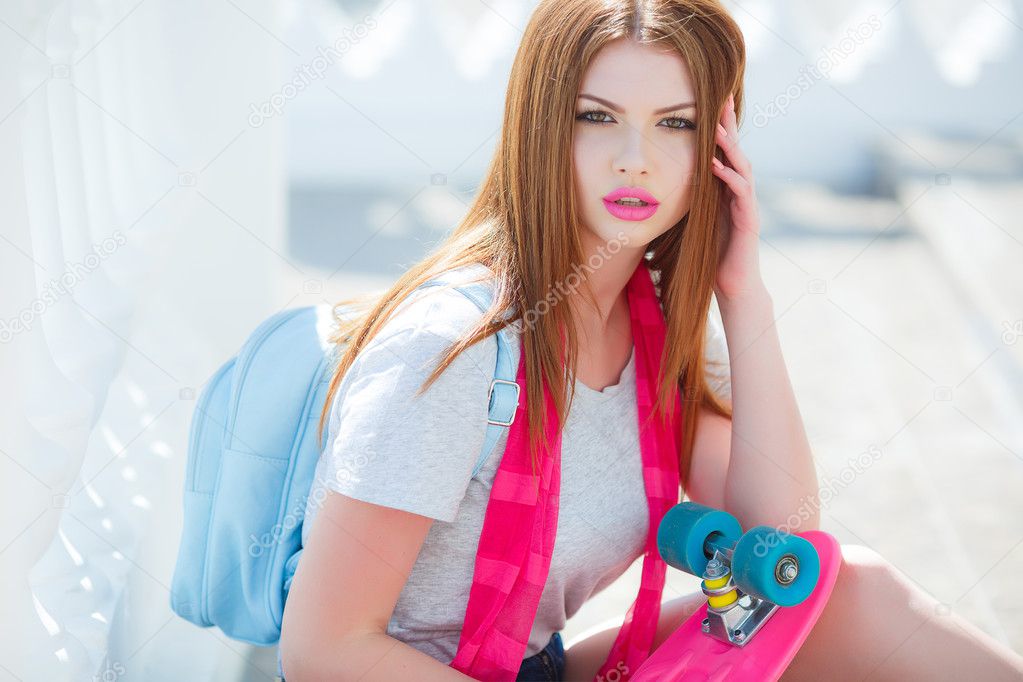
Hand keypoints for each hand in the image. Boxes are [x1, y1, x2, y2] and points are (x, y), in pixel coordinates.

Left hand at [711, 92, 764, 304]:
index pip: (723, 152)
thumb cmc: (711, 256)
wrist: (732, 286)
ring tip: (717, 126)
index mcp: (727, 190)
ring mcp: (748, 205)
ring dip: (730, 146)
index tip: (709, 101)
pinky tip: (716, 165)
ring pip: (742, 167)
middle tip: (723, 96)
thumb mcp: (696, 220)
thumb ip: (690, 199)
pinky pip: (741, 194)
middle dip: (730, 124)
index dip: (718, 127)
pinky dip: (729, 177)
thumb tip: (666, 183)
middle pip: (737, 151)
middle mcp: (741, 193)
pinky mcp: (749, 221)